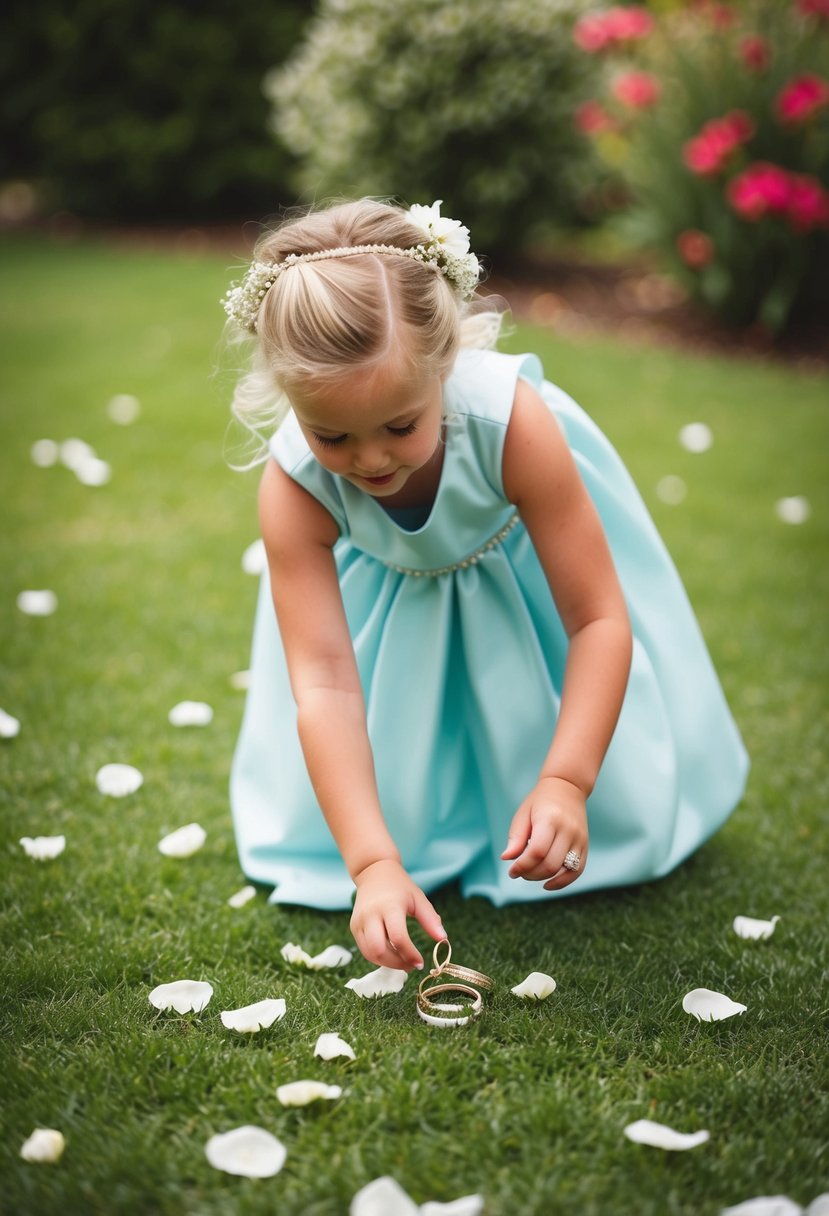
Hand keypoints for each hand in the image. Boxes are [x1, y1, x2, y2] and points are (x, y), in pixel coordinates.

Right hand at [350, 859, 444, 970]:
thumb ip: (430, 919)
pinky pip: (364, 950)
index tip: (420, 963)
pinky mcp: (354, 927)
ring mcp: (359, 922)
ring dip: (387, 964)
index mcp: (389, 906)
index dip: (410, 955)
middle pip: (379, 950)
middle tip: (411, 966)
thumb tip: (443, 939)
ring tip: (403, 962)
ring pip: (370, 954)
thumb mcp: (418, 898)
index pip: (398, 937)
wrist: (374, 872)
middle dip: (396, 963)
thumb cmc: (400, 887)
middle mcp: (370, 915)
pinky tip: (392, 955)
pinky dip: (378, 958)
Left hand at [500, 776, 588, 890]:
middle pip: (550, 864)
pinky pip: (577, 871)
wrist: (568, 787)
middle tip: (520, 872)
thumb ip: (516, 837)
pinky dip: (562, 882)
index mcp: (550, 819)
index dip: (522, 866)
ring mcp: (579, 839)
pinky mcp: (585, 846)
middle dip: (531, 874)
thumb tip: (507, 859)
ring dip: (544, 878)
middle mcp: (568, 830)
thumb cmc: (540, 801)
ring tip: (531, 874)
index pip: (537, 851)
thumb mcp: (523, 814)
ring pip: (564, 870)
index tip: (511, 871)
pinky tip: (548, 884)